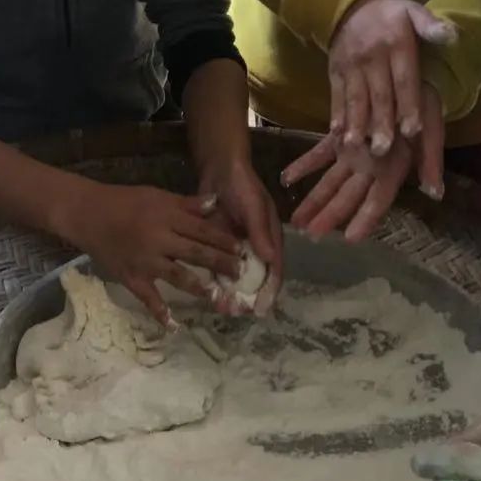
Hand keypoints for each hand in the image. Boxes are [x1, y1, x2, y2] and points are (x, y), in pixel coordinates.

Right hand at [63, 180, 242, 327]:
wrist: (87, 213)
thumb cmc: (125, 201)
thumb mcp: (158, 195)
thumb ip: (187, 204)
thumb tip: (216, 203)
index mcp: (167, 217)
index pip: (202, 230)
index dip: (224, 241)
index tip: (243, 250)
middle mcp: (159, 239)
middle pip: (196, 253)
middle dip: (221, 264)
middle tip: (241, 274)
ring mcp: (145, 261)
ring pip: (178, 276)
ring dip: (200, 287)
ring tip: (218, 297)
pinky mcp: (131, 277)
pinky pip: (148, 298)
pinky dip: (160, 313)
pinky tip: (174, 326)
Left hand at [199, 157, 282, 311]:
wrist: (219, 169)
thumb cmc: (242, 184)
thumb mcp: (253, 206)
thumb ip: (260, 231)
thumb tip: (270, 259)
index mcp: (271, 239)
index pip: (274, 270)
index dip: (269, 291)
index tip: (261, 310)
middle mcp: (256, 248)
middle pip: (255, 280)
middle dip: (247, 298)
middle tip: (235, 311)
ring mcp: (236, 249)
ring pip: (235, 278)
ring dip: (230, 294)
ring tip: (221, 308)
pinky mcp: (217, 246)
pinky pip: (217, 269)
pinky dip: (215, 282)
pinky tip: (206, 294)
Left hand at [284, 83, 444, 239]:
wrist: (405, 80)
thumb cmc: (422, 105)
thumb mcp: (430, 129)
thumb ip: (431, 160)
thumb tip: (435, 192)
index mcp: (394, 168)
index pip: (378, 200)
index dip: (366, 219)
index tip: (350, 238)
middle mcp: (372, 167)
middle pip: (349, 196)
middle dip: (331, 216)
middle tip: (310, 235)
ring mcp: (354, 154)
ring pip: (331, 181)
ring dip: (314, 200)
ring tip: (294, 220)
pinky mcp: (341, 138)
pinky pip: (319, 155)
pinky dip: (303, 166)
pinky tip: (286, 178)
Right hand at [329, 0, 454, 153]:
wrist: (349, 6)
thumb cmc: (390, 16)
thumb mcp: (412, 11)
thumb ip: (430, 25)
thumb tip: (452, 35)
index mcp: (397, 44)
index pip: (404, 79)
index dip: (408, 105)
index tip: (412, 131)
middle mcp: (373, 57)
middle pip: (379, 95)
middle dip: (381, 123)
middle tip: (383, 150)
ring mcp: (351, 66)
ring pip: (356, 98)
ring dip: (356, 123)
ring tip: (356, 147)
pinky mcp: (335, 72)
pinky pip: (336, 95)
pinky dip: (336, 114)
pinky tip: (337, 134)